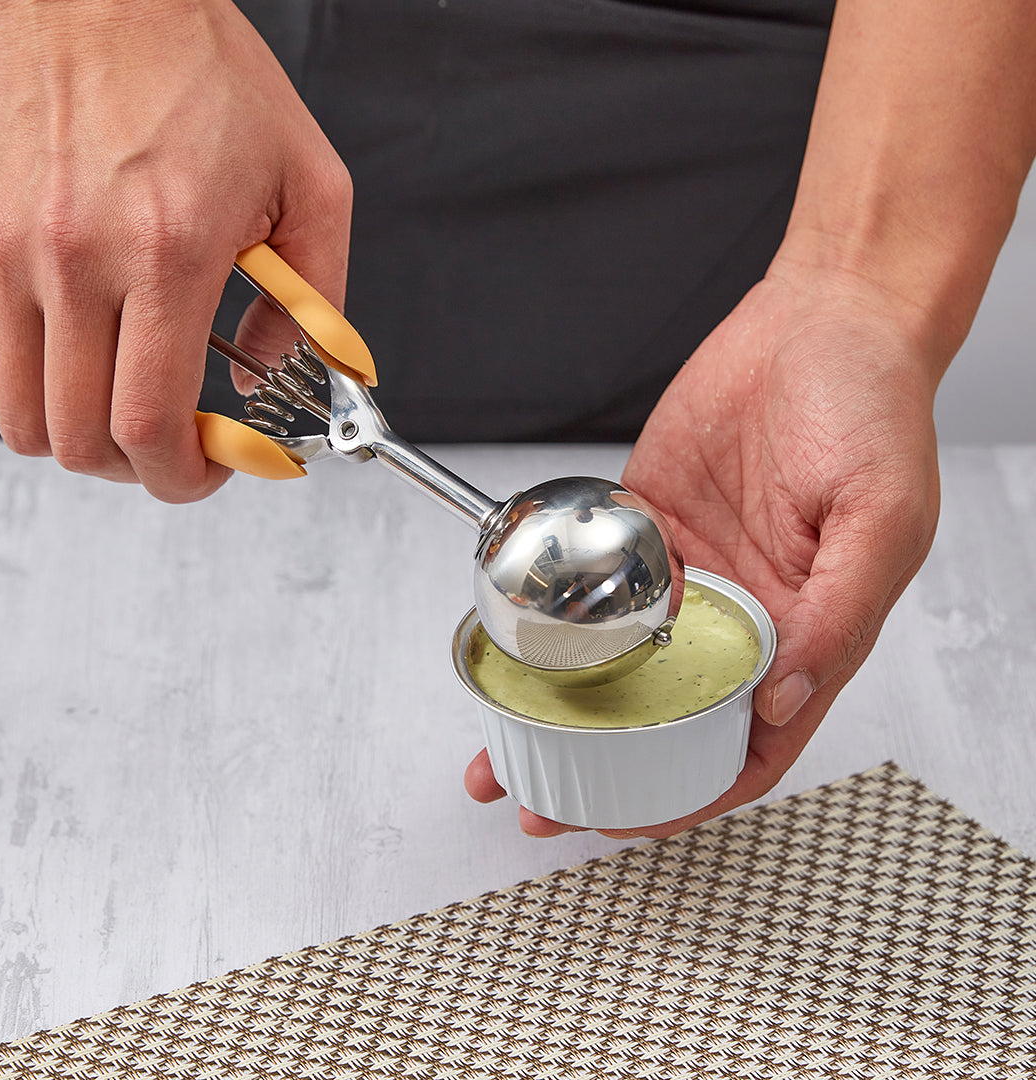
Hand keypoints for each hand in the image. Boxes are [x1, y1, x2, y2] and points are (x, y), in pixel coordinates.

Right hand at [0, 0, 350, 501]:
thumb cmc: (204, 76)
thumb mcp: (311, 184)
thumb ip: (316, 297)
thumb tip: (285, 370)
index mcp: (169, 252)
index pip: (151, 422)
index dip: (181, 477)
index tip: (208, 471)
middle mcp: (76, 259)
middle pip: (79, 437)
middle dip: (138, 468)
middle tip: (175, 447)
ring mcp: (7, 252)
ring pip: (19, 415)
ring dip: (78, 439)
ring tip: (122, 411)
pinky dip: (11, 398)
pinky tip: (61, 377)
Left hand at [464, 268, 941, 836]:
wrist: (823, 319)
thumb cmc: (875, 412)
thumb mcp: (882, 521)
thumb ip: (835, 620)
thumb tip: (781, 703)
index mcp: (805, 634)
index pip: (744, 743)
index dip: (687, 791)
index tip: (622, 817)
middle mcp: (741, 615)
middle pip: (664, 714)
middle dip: (600, 762)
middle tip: (533, 794)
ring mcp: (690, 573)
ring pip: (619, 660)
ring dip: (563, 704)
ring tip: (501, 735)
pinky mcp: (649, 524)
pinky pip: (596, 582)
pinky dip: (558, 617)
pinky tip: (517, 644)